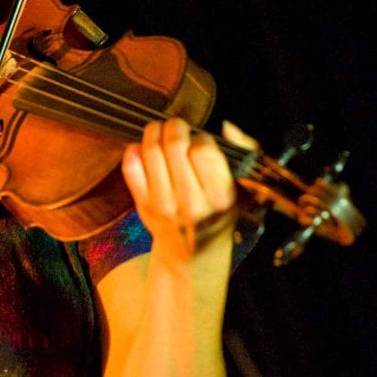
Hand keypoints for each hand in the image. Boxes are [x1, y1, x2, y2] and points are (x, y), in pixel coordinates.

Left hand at [121, 117, 239, 261]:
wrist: (194, 249)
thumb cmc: (220, 209)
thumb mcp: (244, 186)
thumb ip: (245, 151)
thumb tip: (227, 126)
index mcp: (220, 196)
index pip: (203, 151)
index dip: (201, 137)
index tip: (201, 140)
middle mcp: (191, 203)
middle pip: (174, 146)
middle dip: (175, 126)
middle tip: (177, 126)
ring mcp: (164, 205)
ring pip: (151, 152)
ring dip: (154, 132)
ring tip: (161, 130)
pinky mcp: (144, 205)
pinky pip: (131, 168)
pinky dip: (134, 151)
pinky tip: (144, 149)